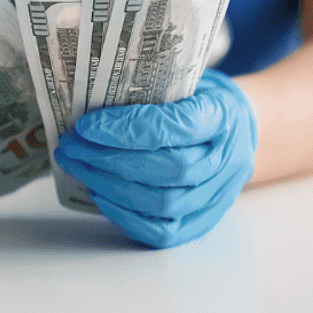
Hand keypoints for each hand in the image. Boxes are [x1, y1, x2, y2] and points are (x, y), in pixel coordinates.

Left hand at [53, 70, 257, 248]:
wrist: (241, 128)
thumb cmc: (201, 100)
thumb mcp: (185, 80)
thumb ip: (149, 91)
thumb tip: (88, 100)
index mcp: (223, 115)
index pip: (173, 128)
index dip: (126, 129)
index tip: (86, 125)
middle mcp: (227, 159)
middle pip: (167, 169)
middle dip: (109, 159)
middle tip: (71, 147)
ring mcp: (219, 195)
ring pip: (163, 203)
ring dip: (110, 186)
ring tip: (77, 166)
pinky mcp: (204, 221)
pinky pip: (164, 232)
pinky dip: (126, 217)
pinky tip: (99, 194)